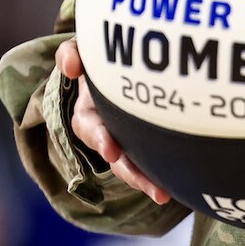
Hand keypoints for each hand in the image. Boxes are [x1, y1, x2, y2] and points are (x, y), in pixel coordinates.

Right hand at [55, 39, 170, 203]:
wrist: (121, 68)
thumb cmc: (102, 60)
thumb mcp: (84, 52)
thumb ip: (71, 54)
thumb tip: (69, 66)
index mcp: (89, 112)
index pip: (90, 128)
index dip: (100, 139)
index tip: (112, 150)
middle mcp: (104, 131)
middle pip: (114, 156)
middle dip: (127, 170)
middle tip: (144, 181)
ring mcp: (123, 141)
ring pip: (129, 167)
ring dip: (144, 181)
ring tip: (162, 194)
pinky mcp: (141, 146)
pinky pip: (147, 165)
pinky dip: (158, 176)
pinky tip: (174, 186)